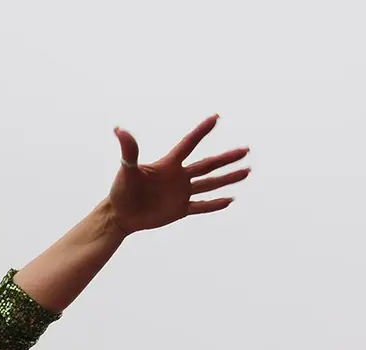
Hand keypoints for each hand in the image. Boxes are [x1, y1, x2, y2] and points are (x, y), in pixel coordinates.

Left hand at [109, 116, 249, 234]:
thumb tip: (119, 129)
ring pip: (210, 184)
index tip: (216, 118)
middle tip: (246, 149)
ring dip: (228, 178)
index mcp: (168, 165)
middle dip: (227, 158)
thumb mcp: (126, 170)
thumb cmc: (121, 191)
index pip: (189, 144)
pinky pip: (201, 206)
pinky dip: (214, 204)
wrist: (120, 215)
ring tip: (246, 171)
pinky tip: (230, 199)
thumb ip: (129, 150)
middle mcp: (178, 177)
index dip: (202, 131)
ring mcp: (181, 193)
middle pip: (208, 165)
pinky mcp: (179, 209)